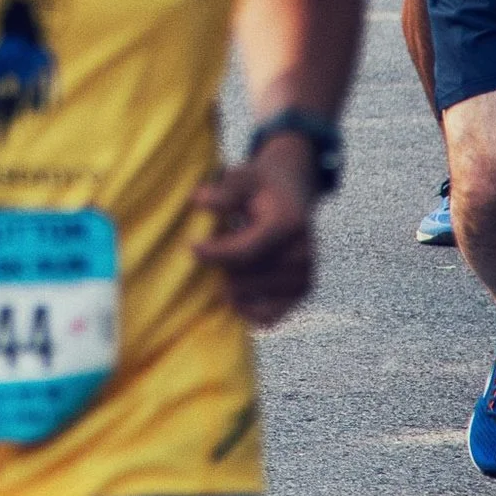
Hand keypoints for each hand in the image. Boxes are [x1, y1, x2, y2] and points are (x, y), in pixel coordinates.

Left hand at [189, 141, 317, 325]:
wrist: (294, 193)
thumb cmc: (259, 186)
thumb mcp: (242, 177)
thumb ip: (223, 191)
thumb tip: (199, 202)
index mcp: (288, 225)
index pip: (244, 253)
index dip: (213, 254)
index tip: (190, 246)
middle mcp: (303, 255)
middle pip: (242, 278)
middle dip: (220, 265)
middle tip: (219, 245)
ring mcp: (305, 278)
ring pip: (247, 297)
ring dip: (230, 283)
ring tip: (232, 260)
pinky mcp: (302, 296)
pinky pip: (265, 317)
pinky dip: (246, 307)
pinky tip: (236, 288)